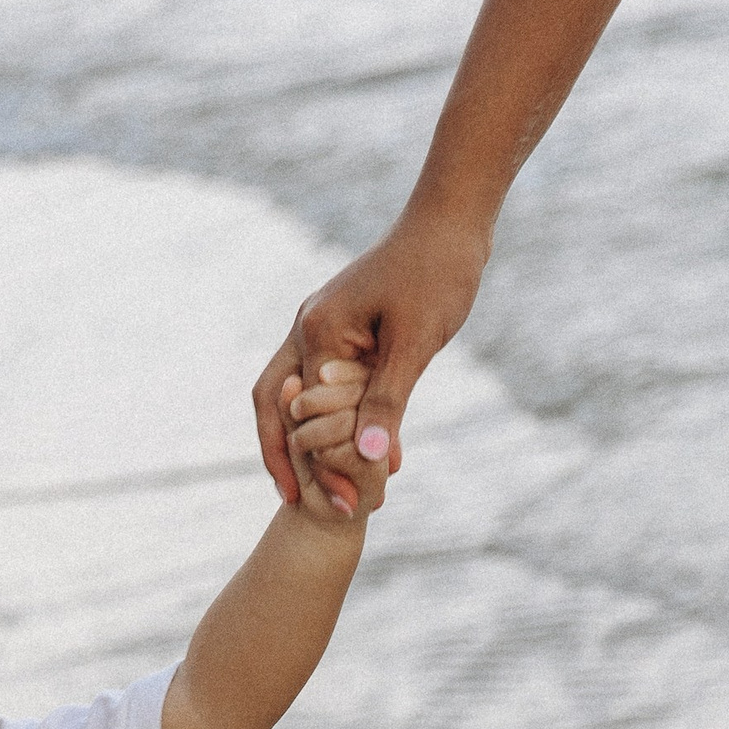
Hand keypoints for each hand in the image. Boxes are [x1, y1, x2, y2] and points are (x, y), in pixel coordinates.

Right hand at [254, 206, 490, 499]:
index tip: (342, 505)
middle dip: (286, 455)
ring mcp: (322, 326)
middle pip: (277, 404)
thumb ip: (388, 400)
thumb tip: (370, 457)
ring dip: (310, 438)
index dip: (318, 464)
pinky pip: (329, 381)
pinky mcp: (345, 327)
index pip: (302, 414)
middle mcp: (308, 328)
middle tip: (299, 501)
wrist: (451, 222)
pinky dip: (338, 416)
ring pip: (299, 394)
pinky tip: (366, 447)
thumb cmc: (436, 273)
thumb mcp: (416, 343)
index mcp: (317, 332)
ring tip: (329, 483)